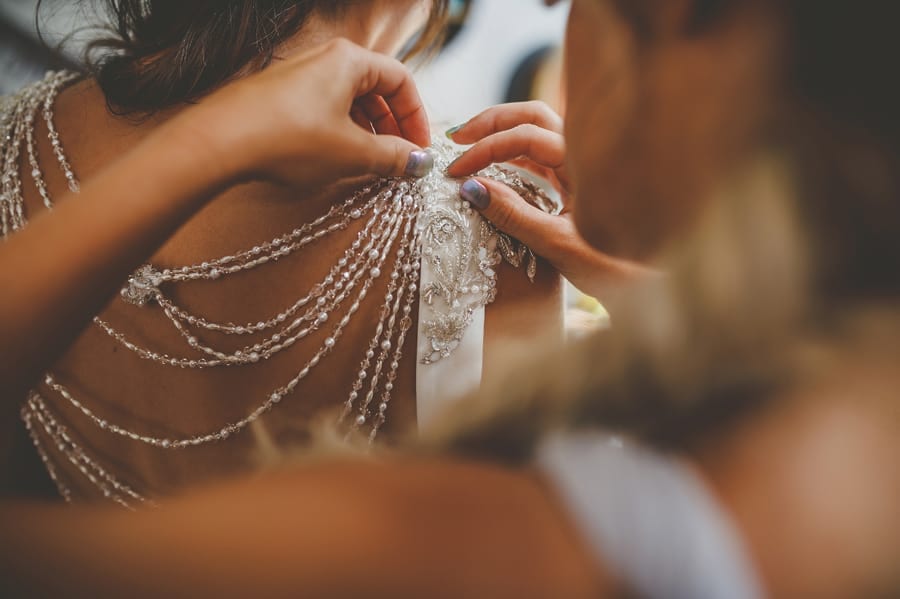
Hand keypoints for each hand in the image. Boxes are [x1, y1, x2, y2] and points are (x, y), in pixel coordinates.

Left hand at [171, 39, 434, 188]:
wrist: (218, 142)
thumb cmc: (287, 139)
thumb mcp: (352, 153)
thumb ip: (393, 157)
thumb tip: (419, 162)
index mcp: (349, 61)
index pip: (400, 81)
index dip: (416, 118)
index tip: (420, 149)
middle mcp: (324, 60)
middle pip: (375, 90)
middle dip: (392, 128)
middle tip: (398, 161)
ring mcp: (299, 77)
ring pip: (349, 102)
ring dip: (366, 134)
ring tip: (369, 165)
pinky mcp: (280, 98)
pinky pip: (323, 111)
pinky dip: (340, 134)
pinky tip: (335, 161)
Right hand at [445, 102, 655, 299]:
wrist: (651, 289)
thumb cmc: (616, 268)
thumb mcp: (558, 244)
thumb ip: (514, 215)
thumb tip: (471, 189)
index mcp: (587, 163)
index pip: (526, 136)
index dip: (486, 149)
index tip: (457, 172)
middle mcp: (587, 155)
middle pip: (533, 116)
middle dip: (491, 122)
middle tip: (456, 139)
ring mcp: (584, 167)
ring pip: (537, 133)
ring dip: (501, 135)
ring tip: (468, 147)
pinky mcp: (579, 183)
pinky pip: (542, 157)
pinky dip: (513, 157)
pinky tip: (493, 169)